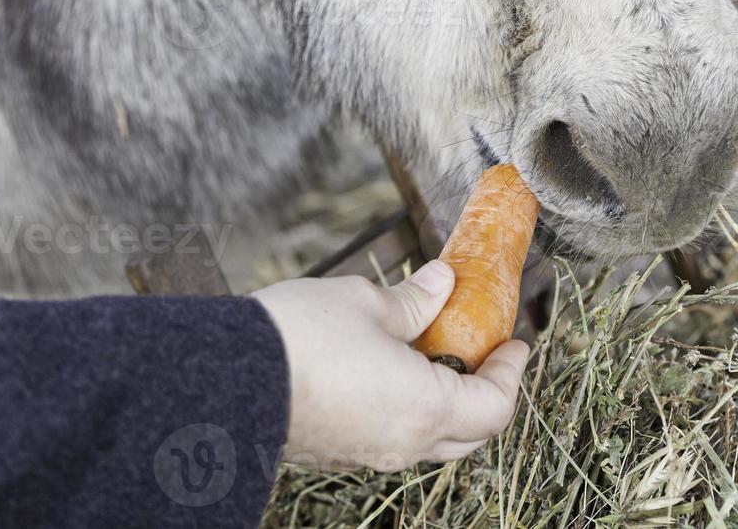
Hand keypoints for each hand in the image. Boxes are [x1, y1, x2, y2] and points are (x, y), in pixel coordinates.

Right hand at [251, 261, 529, 471]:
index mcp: (424, 408)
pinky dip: (407, 410)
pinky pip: (389, 439)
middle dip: (485, 394)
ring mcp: (365, 455)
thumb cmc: (299, 338)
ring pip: (427, 440)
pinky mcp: (334, 453)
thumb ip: (414, 299)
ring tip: (436, 352)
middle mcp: (401, 444)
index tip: (516, 344)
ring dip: (444, 402)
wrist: (221, 376)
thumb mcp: (367, 302)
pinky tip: (391, 368)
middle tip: (485, 352)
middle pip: (468, 435)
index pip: (494, 408)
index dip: (511, 374)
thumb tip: (442, 283)